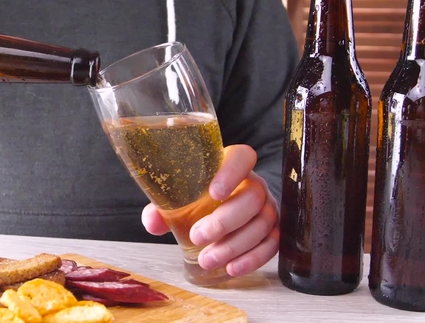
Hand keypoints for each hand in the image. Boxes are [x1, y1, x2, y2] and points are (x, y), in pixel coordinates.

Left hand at [141, 144, 279, 275]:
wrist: (211, 214)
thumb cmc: (193, 200)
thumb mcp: (175, 199)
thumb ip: (161, 208)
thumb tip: (153, 223)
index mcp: (230, 165)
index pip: (242, 157)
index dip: (232, 172)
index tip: (214, 192)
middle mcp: (254, 184)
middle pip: (253, 197)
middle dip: (225, 221)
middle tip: (197, 236)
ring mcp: (267, 207)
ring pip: (261, 223)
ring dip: (234, 245)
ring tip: (208, 259)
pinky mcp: (271, 230)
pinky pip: (271, 244)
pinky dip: (253, 259)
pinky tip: (232, 268)